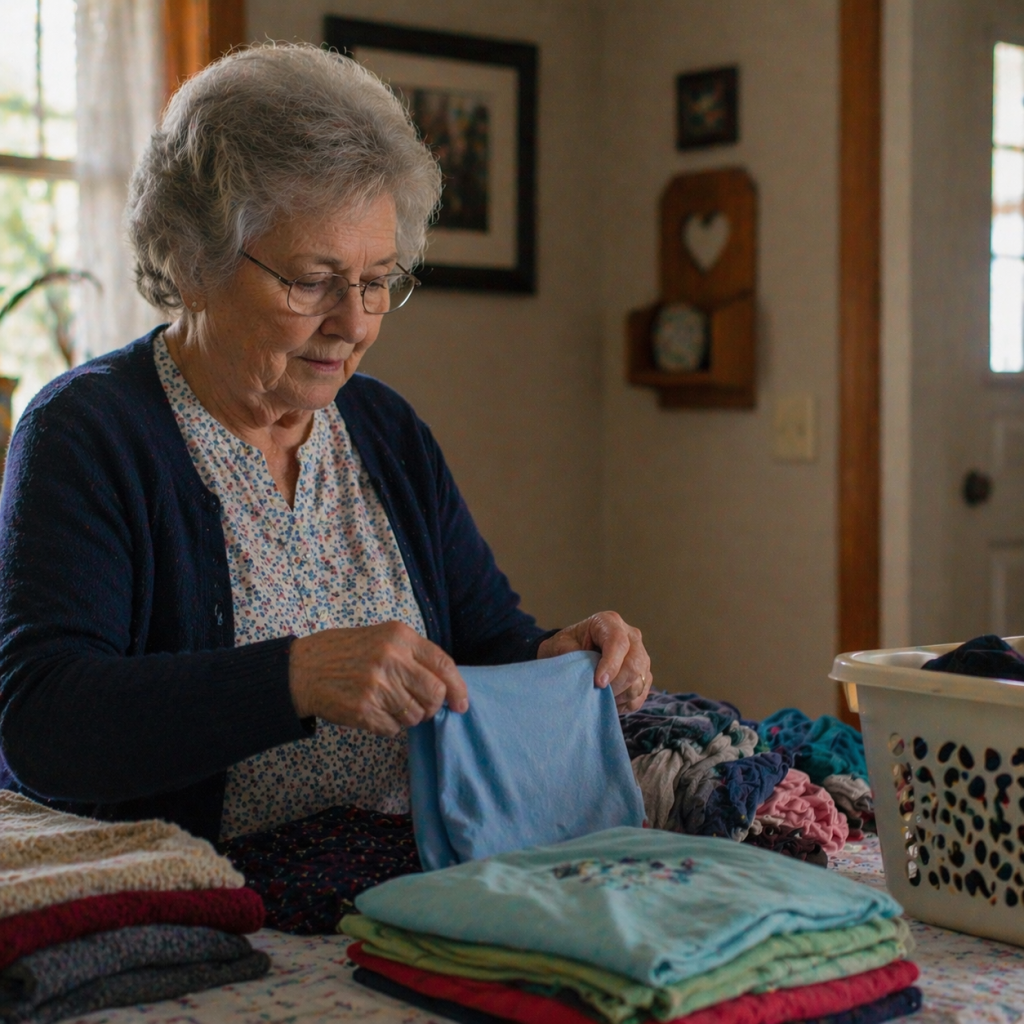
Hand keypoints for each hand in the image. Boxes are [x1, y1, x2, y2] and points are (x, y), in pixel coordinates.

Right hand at [288, 622, 467, 735]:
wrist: (302, 669)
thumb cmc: (344, 652)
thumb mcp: (382, 637)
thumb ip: (413, 655)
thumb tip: (446, 684)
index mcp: (399, 636)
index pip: (443, 664)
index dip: (457, 687)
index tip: (461, 703)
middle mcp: (391, 658)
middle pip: (434, 694)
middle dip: (433, 707)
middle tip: (422, 707)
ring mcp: (377, 685)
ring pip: (415, 716)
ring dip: (408, 717)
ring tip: (389, 705)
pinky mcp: (364, 710)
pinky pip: (394, 729)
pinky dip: (389, 726)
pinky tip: (374, 712)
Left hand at [537, 611, 651, 712]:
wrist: (573, 651)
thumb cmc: (566, 646)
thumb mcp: (560, 645)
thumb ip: (571, 655)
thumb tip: (583, 673)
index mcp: (609, 622)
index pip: (618, 642)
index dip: (610, 665)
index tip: (598, 683)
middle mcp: (630, 635)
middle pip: (634, 664)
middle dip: (615, 684)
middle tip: (597, 693)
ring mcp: (641, 654)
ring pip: (639, 681)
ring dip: (620, 695)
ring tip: (600, 697)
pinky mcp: (644, 673)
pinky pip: (641, 694)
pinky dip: (626, 703)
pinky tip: (609, 701)